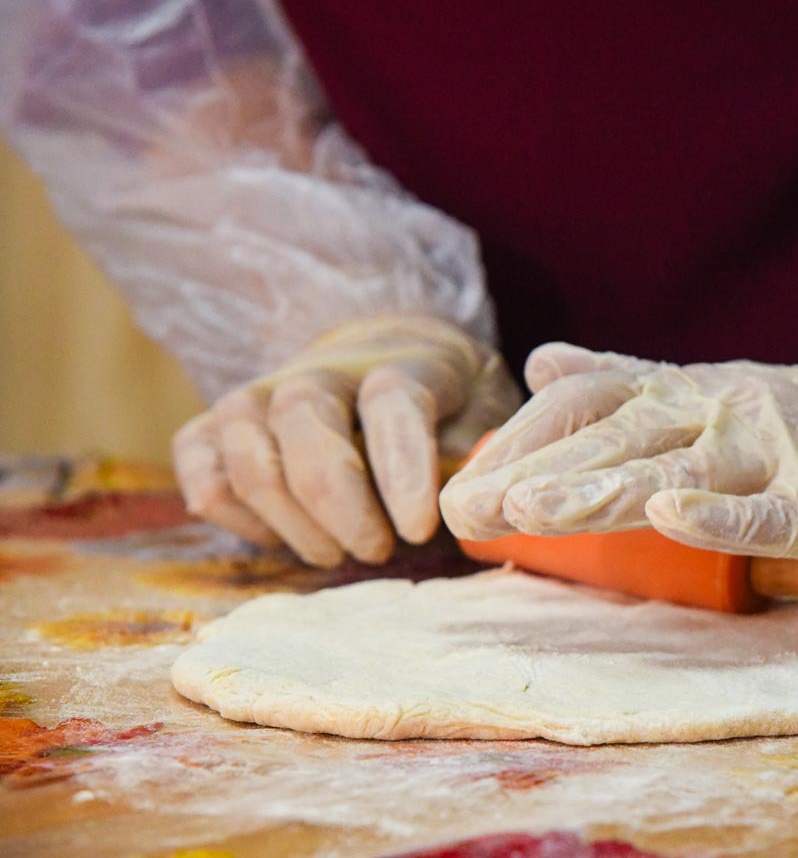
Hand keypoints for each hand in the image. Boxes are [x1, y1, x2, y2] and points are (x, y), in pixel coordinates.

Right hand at [175, 315, 520, 565]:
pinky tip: (284, 538)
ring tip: (336, 552)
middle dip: (340, 505)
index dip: (404, 470)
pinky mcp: (215, 426)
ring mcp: (259, 395)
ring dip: (291, 521)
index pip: (392, 401)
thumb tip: (469, 507)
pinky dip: (237, 519)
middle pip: (305, 423)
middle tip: (377, 552)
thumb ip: (476, 458)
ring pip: (247, 453)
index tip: (419, 531)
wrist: (389, 358)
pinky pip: (202, 472)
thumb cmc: (446, 405)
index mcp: (401, 362)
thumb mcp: (483, 418)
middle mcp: (320, 370)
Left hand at [439, 344, 797, 572]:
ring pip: (683, 465)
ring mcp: (779, 448)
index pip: (594, 401)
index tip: (464, 478)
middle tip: (465, 507)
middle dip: (539, 471)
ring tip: (535, 510)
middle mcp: (724, 407)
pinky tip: (675, 517)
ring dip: (607, 487)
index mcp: (691, 389)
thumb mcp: (709, 393)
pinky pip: (775, 507)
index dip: (528, 438)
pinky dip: (724, 511)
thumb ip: (628, 381)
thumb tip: (539, 360)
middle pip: (620, 433)